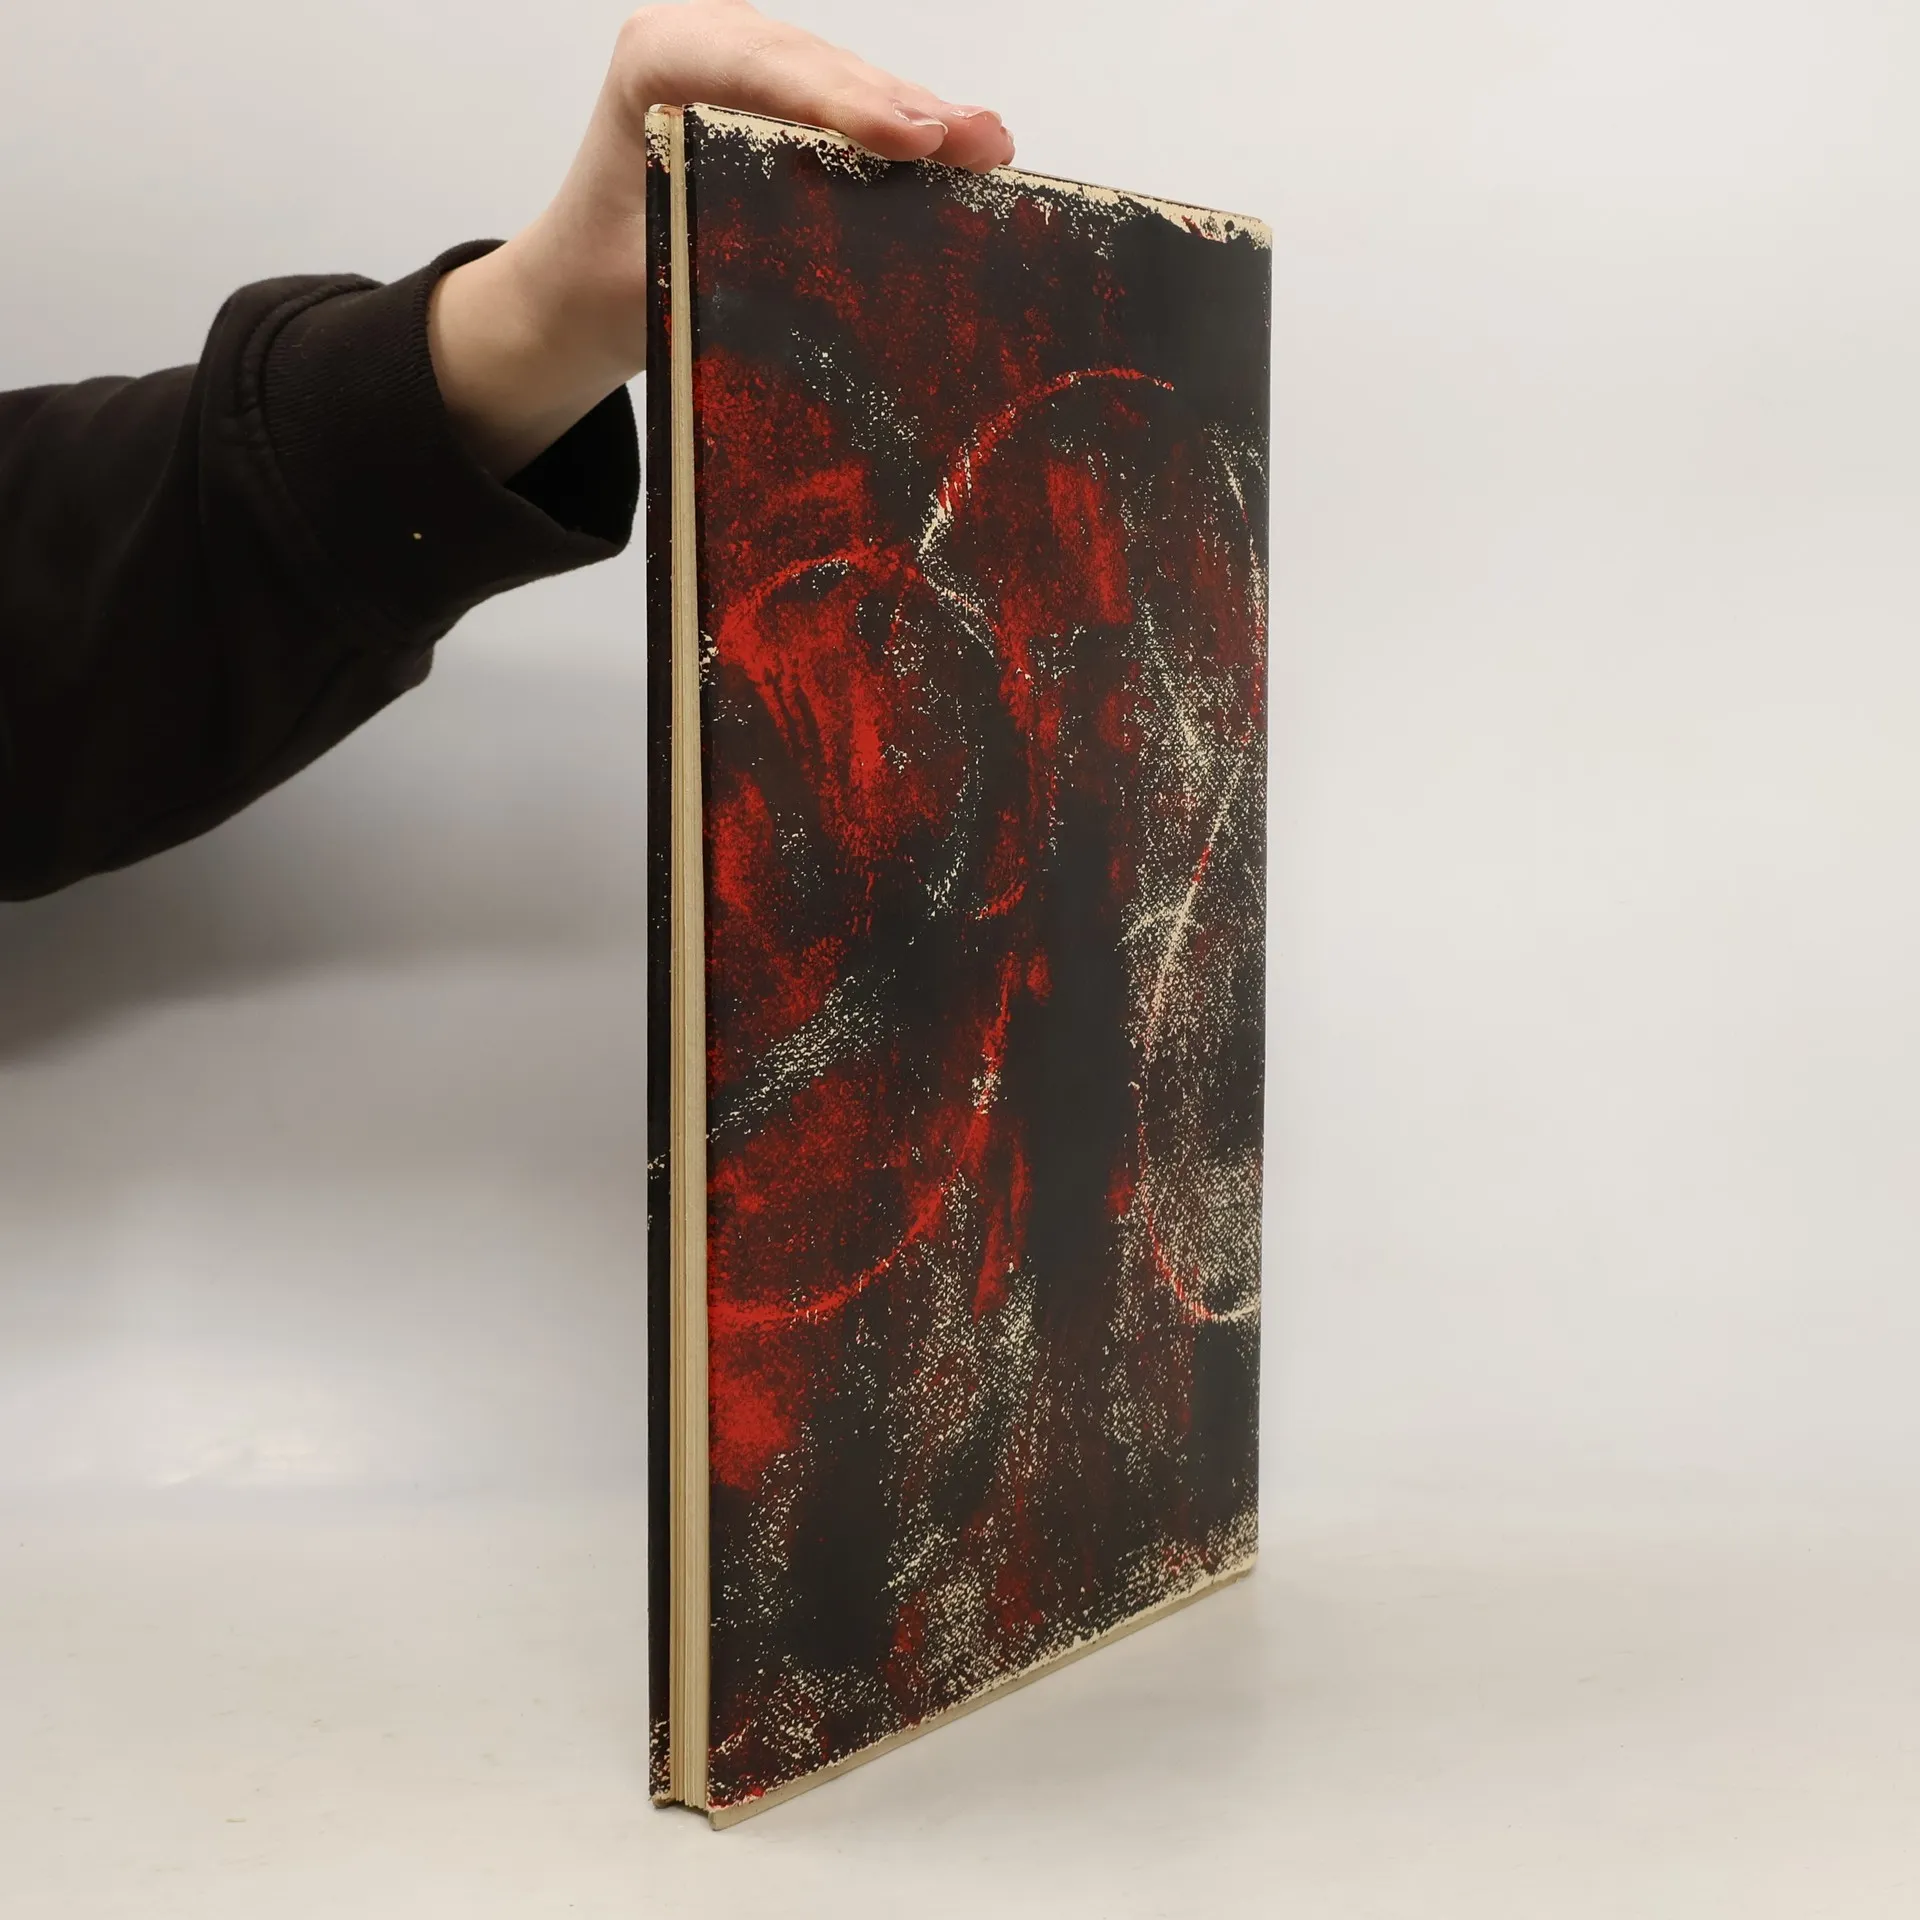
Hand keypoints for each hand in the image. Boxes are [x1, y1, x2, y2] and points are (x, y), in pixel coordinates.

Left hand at [429, 2, 1015, 477]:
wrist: (578, 282)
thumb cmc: (609, 275)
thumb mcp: (656, 271)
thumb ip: (726, 253)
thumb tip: (828, 273)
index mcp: (652, 63)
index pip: (756, 70)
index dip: (840, 101)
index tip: (908, 138)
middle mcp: (698, 41)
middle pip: (817, 66)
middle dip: (899, 106)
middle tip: (974, 143)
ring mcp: (742, 60)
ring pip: (843, 78)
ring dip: (918, 115)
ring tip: (988, 146)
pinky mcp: (775, 94)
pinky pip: (846, 102)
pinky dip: (902, 129)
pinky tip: (961, 148)